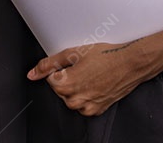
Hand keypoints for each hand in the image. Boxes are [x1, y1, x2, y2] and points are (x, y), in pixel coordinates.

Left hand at [26, 41, 148, 116]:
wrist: (129, 63)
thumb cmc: (105, 56)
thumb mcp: (73, 52)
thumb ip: (49, 63)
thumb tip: (32, 74)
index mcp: (65, 85)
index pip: (50, 78)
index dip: (60, 68)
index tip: (73, 63)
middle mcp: (75, 100)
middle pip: (60, 89)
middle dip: (67, 78)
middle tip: (83, 67)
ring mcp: (86, 106)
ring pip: (71, 98)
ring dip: (76, 87)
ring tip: (90, 74)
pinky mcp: (96, 110)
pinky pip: (83, 105)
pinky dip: (86, 95)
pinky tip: (95, 83)